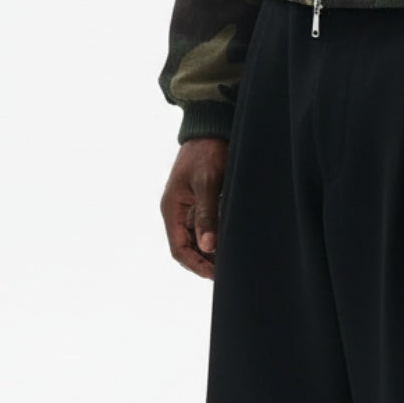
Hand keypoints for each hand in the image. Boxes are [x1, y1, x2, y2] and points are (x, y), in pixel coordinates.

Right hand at [161, 137, 228, 278]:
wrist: (210, 126)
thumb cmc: (207, 152)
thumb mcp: (207, 182)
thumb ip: (206, 213)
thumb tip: (207, 246)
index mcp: (172, 208)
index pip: (179, 249)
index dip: (196, 265)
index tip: (215, 275)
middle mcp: (177, 210)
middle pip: (187, 246)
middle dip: (204, 261)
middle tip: (227, 272)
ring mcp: (188, 205)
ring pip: (197, 237)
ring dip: (211, 250)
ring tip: (231, 261)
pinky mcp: (201, 199)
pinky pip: (205, 224)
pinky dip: (216, 235)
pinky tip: (231, 241)